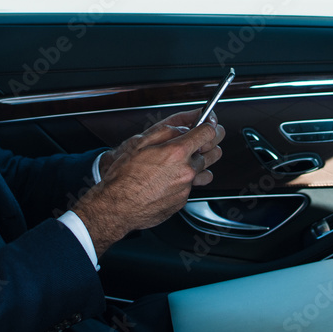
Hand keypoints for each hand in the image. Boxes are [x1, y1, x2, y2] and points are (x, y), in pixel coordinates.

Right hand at [74, 108, 224, 256]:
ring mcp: (186, 188)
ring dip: (199, 164)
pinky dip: (184, 181)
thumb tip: (183, 128)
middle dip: (209, 145)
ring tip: (183, 162)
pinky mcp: (182, 201)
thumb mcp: (140, 142)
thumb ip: (167, 131)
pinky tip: (168, 179)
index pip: (208, 132)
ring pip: (205, 171)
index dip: (208, 125)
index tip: (207, 125)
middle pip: (214, 152)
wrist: (118, 207)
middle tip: (199, 142)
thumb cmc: (124, 177)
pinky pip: (192, 187)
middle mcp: (186, 170)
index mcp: (176, 152)